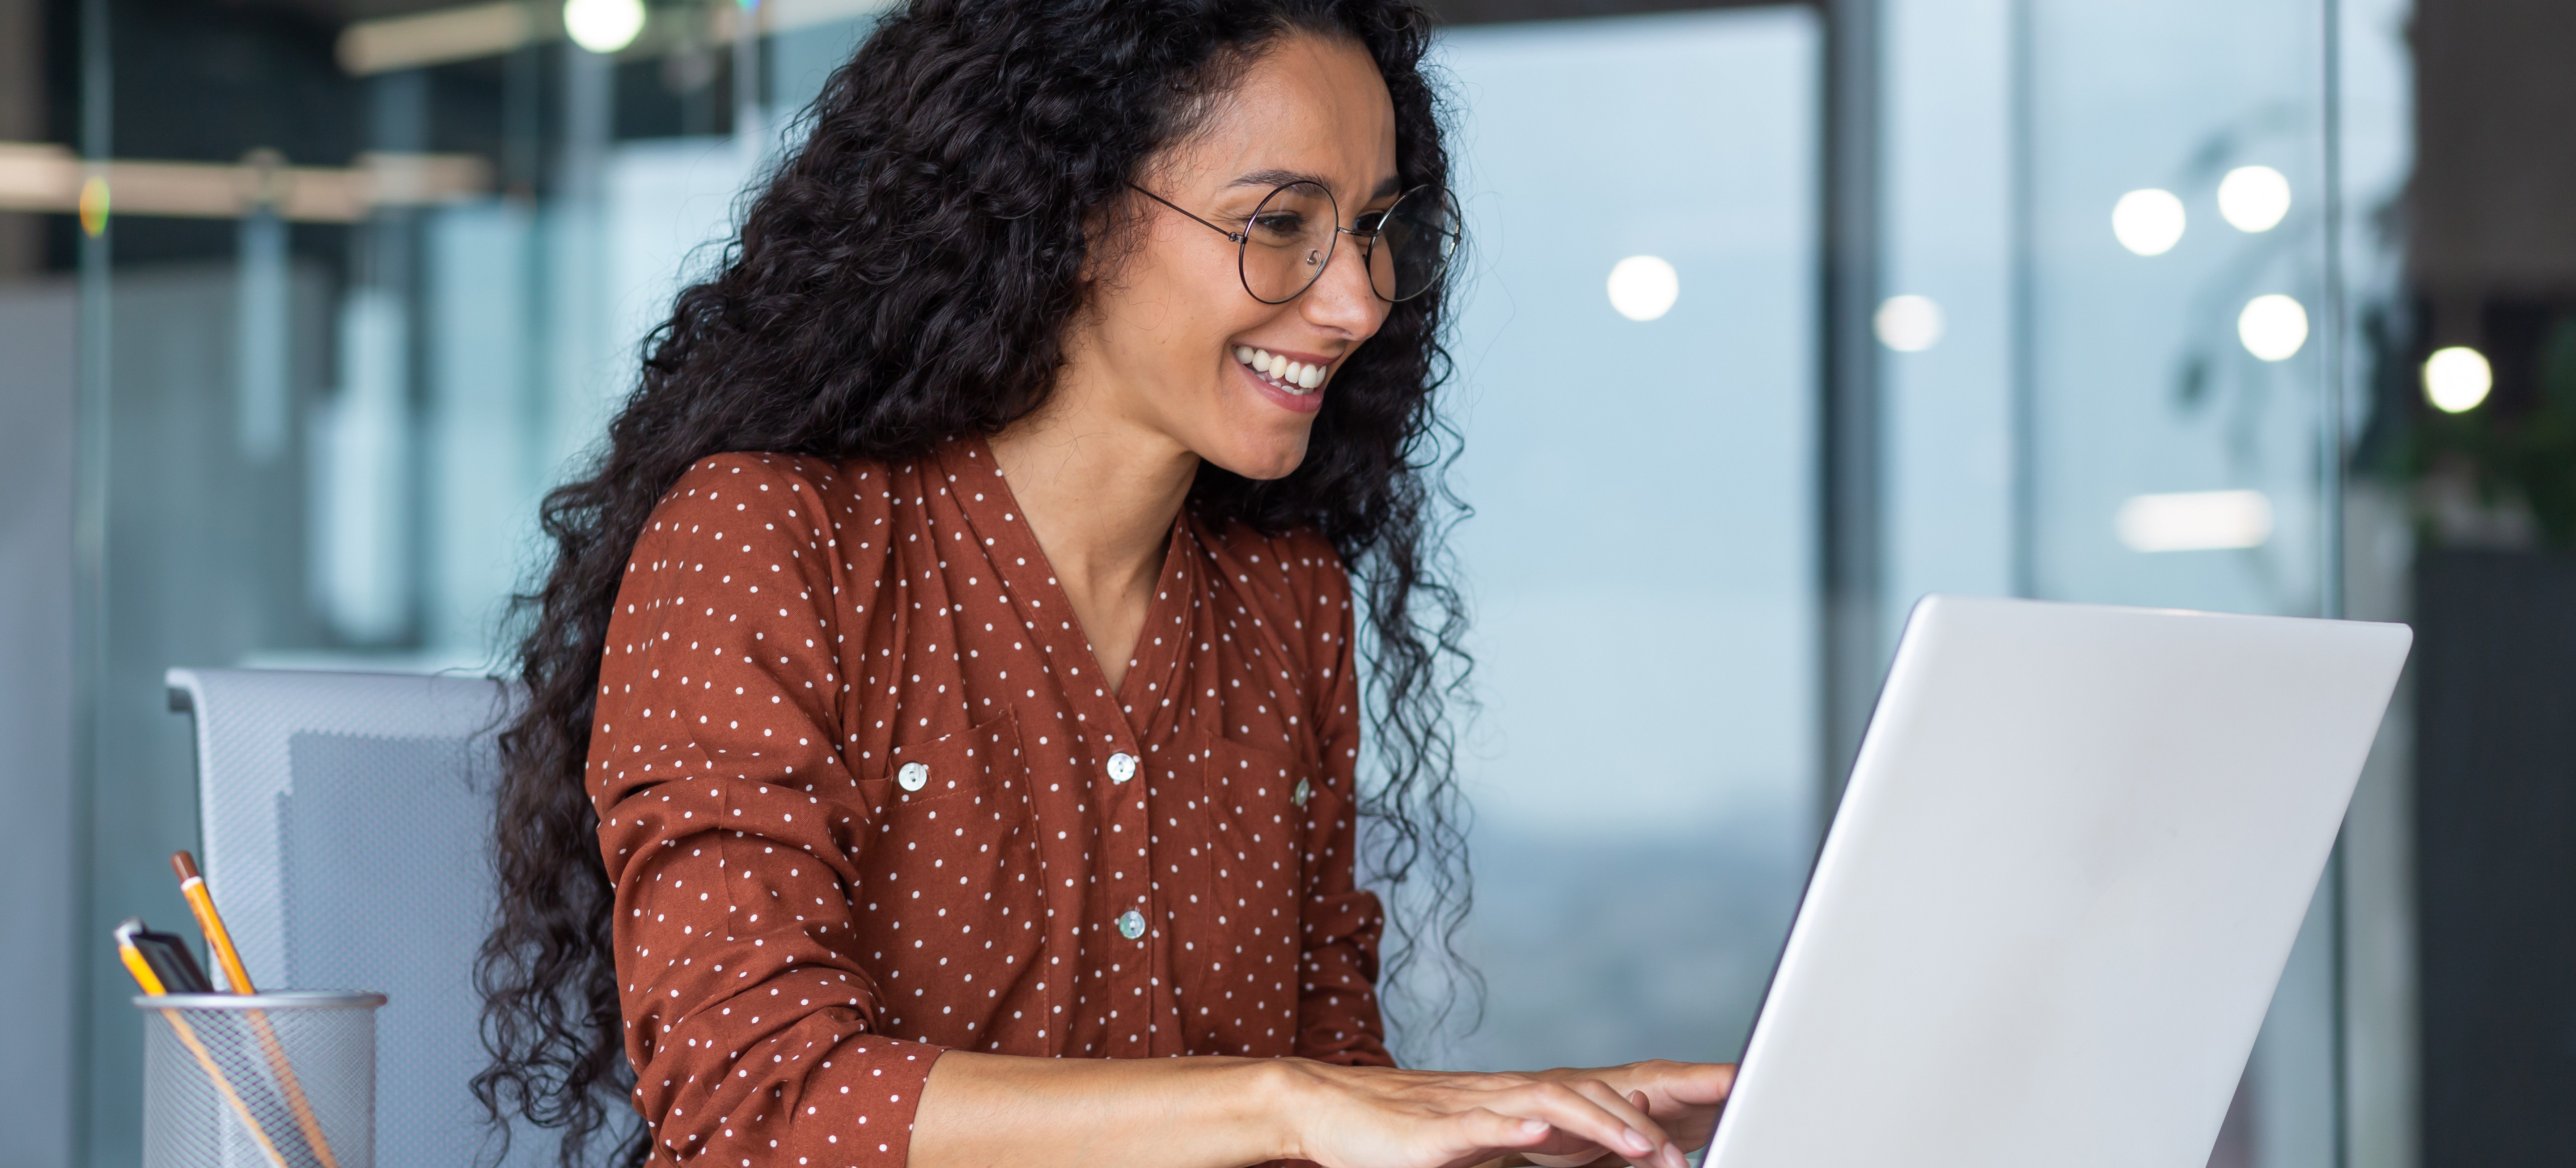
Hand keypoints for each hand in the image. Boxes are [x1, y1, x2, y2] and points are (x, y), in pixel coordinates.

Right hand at [1276, 1060, 1700, 1167]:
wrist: (1327, 1112)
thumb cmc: (1402, 1138)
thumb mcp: (1478, 1149)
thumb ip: (1524, 1150)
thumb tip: (1570, 1153)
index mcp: (1519, 1103)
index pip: (1595, 1099)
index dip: (1646, 1116)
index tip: (1689, 1142)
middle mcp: (1503, 1096)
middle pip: (1586, 1097)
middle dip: (1641, 1128)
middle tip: (1683, 1162)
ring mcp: (1469, 1110)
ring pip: (1546, 1105)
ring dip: (1599, 1126)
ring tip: (1643, 1150)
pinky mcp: (1433, 1133)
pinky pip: (1480, 1125)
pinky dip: (1514, 1128)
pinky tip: (1541, 1133)